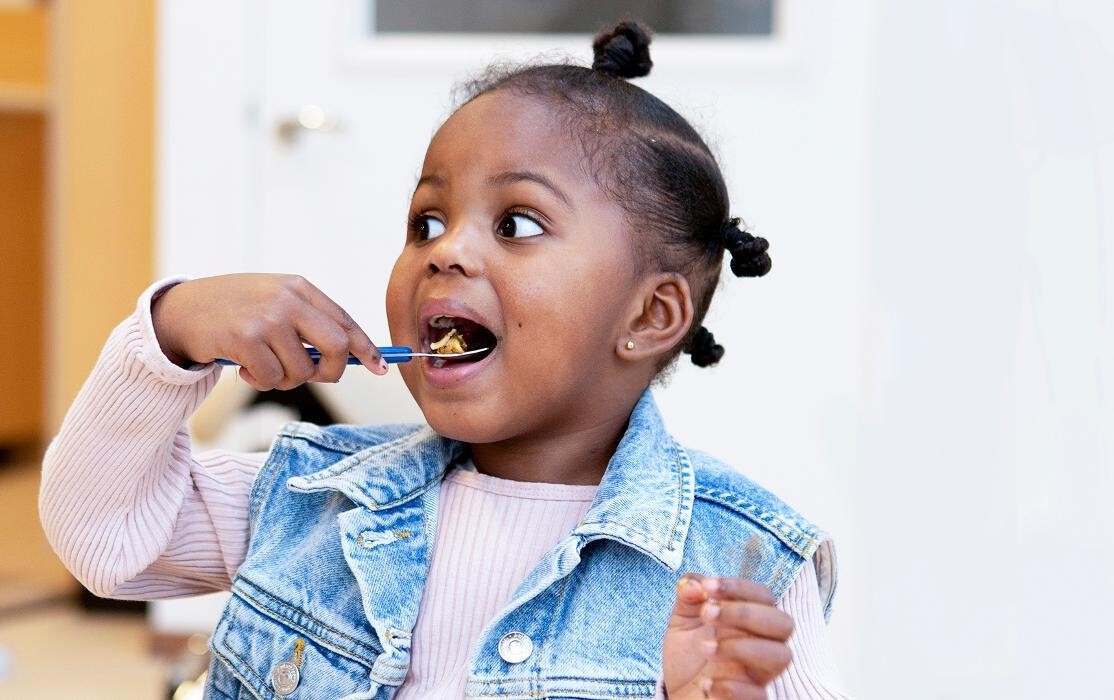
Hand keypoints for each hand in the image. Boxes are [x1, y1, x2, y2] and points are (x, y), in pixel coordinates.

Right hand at [151, 273, 386, 388]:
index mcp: (300, 288)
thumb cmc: (234, 310)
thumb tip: (349, 356)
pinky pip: (273, 378)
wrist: (181, 309)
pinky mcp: (245, 339)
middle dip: (331, 372)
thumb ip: (308, 323)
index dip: (367, 348)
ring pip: (302, 370)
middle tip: (312, 376)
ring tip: (263, 367)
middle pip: (336, 347)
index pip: (345, 321)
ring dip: (286, 380)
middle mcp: (288, 299)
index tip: (383, 367)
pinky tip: (244, 370)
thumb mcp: (274, 302)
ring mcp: (267, 318)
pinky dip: (262, 382)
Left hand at [662, 574, 793, 698]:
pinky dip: (732, 686)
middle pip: (783, 623)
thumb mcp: (682, 619)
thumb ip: (689, 595)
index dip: (739, 587)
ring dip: (741, 647)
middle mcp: (763, 644)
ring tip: (705, 648)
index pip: (764, 596)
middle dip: (744, 613)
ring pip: (781, 656)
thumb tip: (695, 584)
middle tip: (707, 614)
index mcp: (751, 620)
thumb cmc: (689, 655)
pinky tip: (706, 682)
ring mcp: (760, 674)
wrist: (679, 694)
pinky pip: (759, 694)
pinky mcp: (752, 699)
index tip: (708, 586)